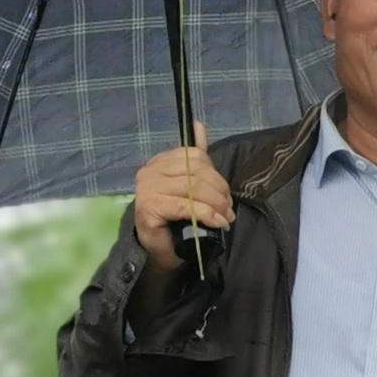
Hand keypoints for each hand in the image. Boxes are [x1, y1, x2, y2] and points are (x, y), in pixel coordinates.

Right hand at [131, 124, 232, 271]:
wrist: (158, 251)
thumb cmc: (175, 219)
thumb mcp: (188, 185)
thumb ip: (194, 157)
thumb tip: (198, 124)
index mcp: (160, 161)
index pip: (195, 156)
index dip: (215, 174)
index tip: (225, 194)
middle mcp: (149, 170)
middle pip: (197, 171)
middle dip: (219, 190)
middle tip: (228, 209)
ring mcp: (147, 188)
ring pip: (194, 187)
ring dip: (217, 204)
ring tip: (225, 217)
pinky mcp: (149, 207)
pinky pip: (187, 206)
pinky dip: (207, 214)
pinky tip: (217, 222)